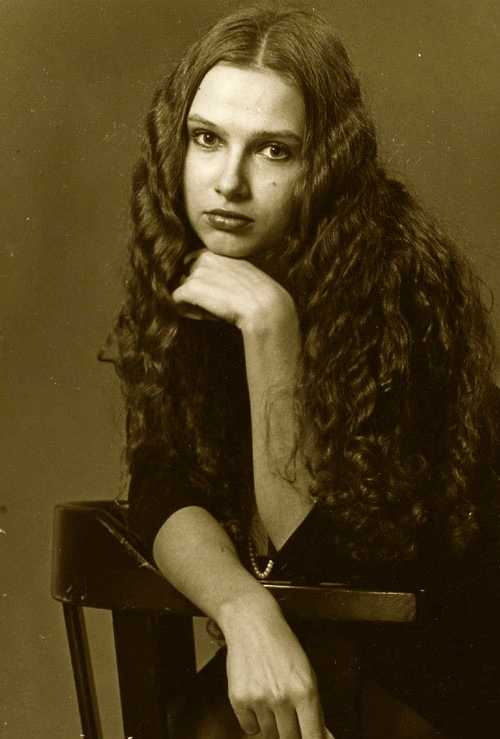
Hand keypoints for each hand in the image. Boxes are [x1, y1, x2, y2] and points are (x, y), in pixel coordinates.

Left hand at [171, 250, 296, 334]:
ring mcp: (196, 272)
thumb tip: (209, 285)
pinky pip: (176, 301)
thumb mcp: (241, 274)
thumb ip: (223, 272)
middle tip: (215, 305)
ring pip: (182, 290)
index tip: (216, 294)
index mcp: (217, 252)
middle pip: (186, 277)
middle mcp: (203, 257)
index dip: (201, 281)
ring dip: (193, 302)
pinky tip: (206, 316)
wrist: (265, 306)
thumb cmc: (259, 295)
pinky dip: (187, 311)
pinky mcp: (190, 288)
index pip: (193, 263)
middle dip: (196, 292)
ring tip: (214, 310)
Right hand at [219, 591, 327, 738]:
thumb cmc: (283, 647)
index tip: (309, 738)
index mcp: (305, 691)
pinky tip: (257, 697)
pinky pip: (249, 727)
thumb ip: (315, 710)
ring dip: (271, 723)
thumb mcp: (307, 674)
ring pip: (269, 734)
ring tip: (271, 696)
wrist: (253, 624)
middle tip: (287, 714)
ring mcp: (259, 700)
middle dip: (291, 732)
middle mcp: (282, 697)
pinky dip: (253, 719)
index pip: (312, 737)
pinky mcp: (239, 700)